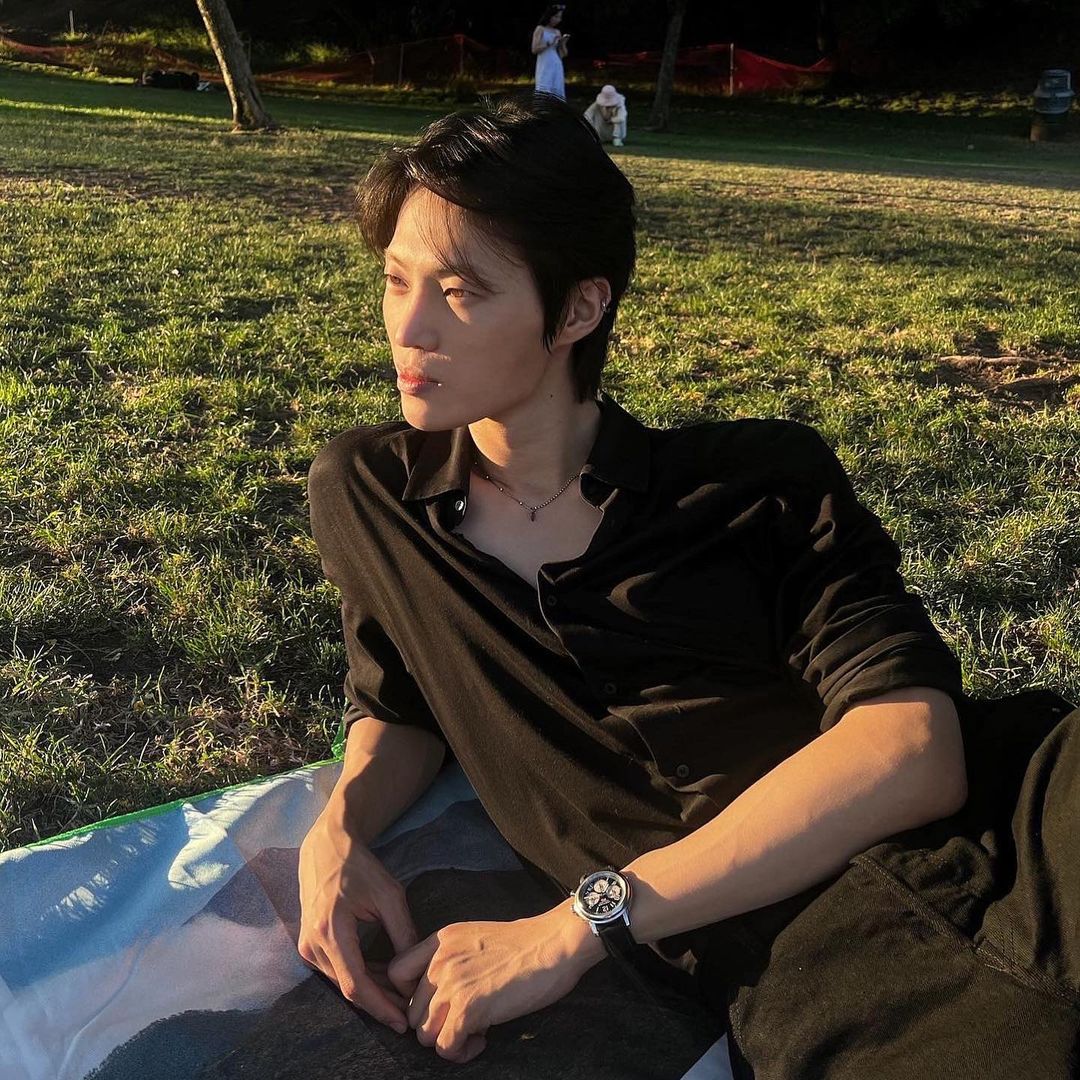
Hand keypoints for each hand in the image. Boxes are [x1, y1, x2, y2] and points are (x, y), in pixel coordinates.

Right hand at [297, 806, 417, 1032]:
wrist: (326, 848)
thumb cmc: (359, 867)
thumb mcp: (388, 894)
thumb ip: (402, 932)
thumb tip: (415, 971)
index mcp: (331, 930)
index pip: (356, 985)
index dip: (380, 1007)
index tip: (402, 1021)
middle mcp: (312, 944)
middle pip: (348, 989)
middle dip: (379, 1003)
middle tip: (409, 1012)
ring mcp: (307, 946)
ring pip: (342, 983)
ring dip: (371, 992)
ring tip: (401, 998)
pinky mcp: (309, 945)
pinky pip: (337, 971)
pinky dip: (360, 978)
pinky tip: (383, 980)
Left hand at [388, 904, 604, 1062]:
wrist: (554, 944)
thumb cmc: (525, 944)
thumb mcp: (476, 937)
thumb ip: (452, 959)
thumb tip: (442, 996)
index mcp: (441, 940)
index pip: (396, 972)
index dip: (410, 996)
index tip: (436, 1004)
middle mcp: (440, 961)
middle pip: (411, 1011)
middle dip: (435, 1024)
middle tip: (465, 1022)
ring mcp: (452, 984)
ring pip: (424, 1034)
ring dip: (447, 1040)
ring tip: (474, 1032)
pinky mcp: (468, 1009)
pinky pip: (445, 1047)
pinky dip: (461, 1052)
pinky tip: (481, 1041)